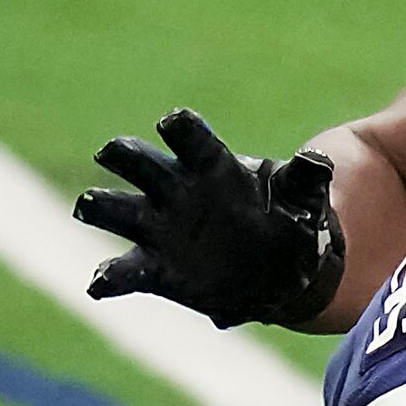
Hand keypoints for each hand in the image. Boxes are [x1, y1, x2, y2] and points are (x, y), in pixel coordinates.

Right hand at [78, 110, 344, 328]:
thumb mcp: (304, 195)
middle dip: (126, 154)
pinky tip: (100, 283)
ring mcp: (160, 228)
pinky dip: (109, 277)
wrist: (287, 270)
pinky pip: (124, 272)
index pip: (191, 137)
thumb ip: (307, 177)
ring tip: (89, 205)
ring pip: (117, 209)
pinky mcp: (154, 268)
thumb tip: (317, 160)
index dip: (181, 127)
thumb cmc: (289, 216)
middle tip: (111, 151)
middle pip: (140, 163)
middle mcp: (177, 190)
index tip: (172, 122)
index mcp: (211, 164)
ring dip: (101, 205)